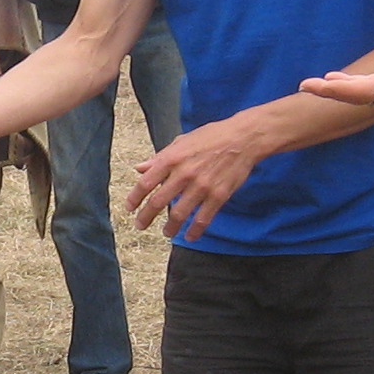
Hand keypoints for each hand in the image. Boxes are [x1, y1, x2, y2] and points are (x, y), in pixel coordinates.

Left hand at [125, 115, 267, 241]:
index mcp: (172, 158)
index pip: (146, 182)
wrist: (243, 138)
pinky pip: (203, 218)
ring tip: (167, 232)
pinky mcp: (219, 195)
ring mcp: (202, 186)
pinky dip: (195, 231)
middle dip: (146, 217)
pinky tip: (190, 236)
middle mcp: (184, 173)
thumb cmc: (211, 136)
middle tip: (141, 225)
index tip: (130, 208)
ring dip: (170, 227)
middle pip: (158, 202)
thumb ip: (160, 157)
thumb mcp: (181, 141)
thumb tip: (140, 167)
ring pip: (179, 214)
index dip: (135, 198)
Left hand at [301, 8, 373, 110]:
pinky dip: (352, 87)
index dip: (339, 90)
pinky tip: (340, 81)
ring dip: (339, 90)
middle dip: (330, 93)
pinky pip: (372, 90)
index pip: (366, 90)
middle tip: (303, 86)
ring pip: (364, 94)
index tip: (316, 85)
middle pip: (358, 96)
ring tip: (314, 85)